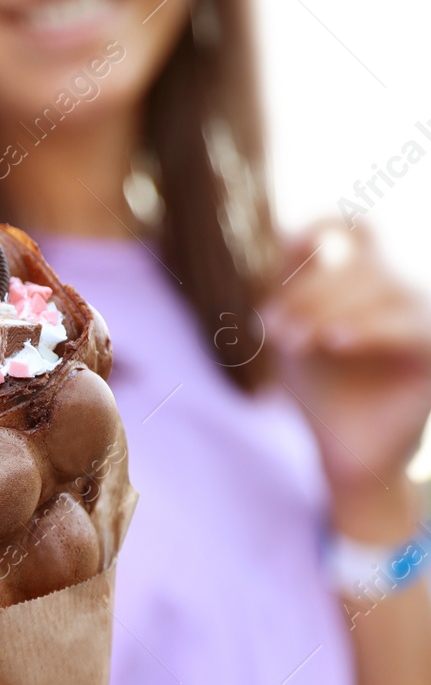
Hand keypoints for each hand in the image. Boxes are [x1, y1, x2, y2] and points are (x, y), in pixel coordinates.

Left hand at [264, 225, 430, 540]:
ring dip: (329, 310)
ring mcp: (422, 318)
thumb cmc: (320, 391)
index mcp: (367, 282)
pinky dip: (368, 328)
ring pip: (382, 288)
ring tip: (294, 341)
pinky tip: (335, 342)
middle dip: (309, 292)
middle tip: (275, 330)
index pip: (359, 230)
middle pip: (358, 263)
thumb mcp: (294, 333)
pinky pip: (406, 326)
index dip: (329, 225)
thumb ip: (291, 286)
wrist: (345, 453)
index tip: (295, 244)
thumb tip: (291, 233)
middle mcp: (400, 292)